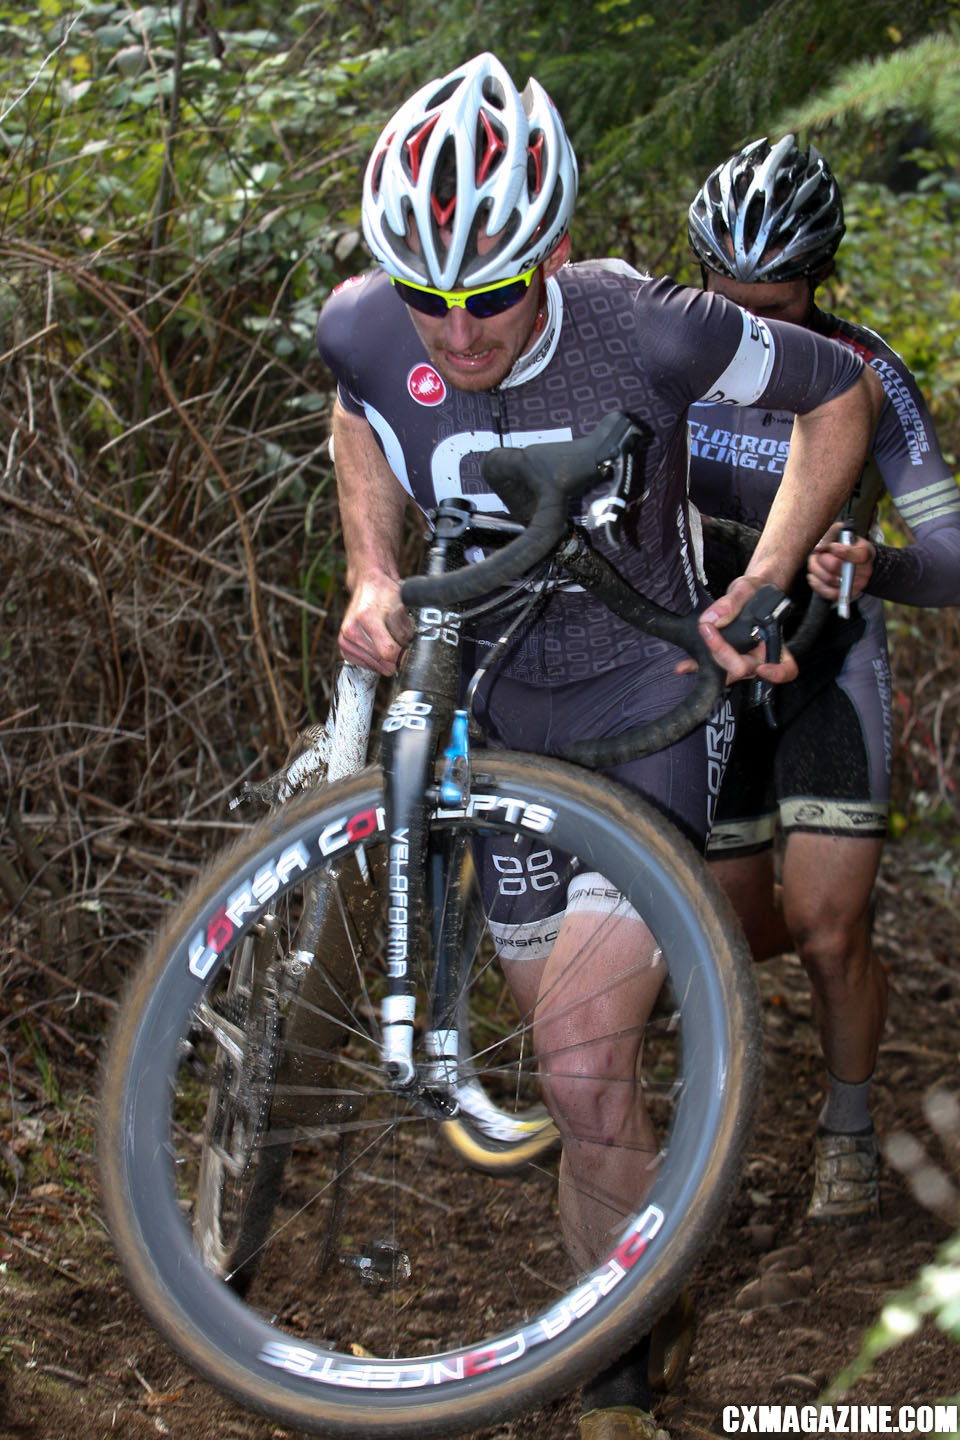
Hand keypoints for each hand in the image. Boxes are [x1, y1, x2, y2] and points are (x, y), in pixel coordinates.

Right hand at [339, 575, 412, 675]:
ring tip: (387, 639)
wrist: (367, 586)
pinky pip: (365, 664)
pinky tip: (377, 644)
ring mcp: (345, 638)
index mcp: (367, 617)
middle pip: (382, 660)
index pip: (388, 651)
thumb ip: (406, 633)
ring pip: (374, 664)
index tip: (409, 654)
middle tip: (398, 642)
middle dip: (395, 656)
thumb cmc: (384, 594)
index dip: (402, 656)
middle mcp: (352, 628)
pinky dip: (375, 659)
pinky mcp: (343, 646)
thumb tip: (410, 655)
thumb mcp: (401, 609)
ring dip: (385, 658)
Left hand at [677, 575, 798, 684]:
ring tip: (687, 664)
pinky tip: (683, 667)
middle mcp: (760, 655)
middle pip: (745, 668)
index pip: (786, 667)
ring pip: (728, 671)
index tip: (762, 668)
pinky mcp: (726, 657)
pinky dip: (698, 667)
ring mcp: (742, 658)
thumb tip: (714, 618)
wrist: (747, 592)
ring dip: (708, 666)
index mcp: (775, 641)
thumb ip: (733, 602)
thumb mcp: (746, 589)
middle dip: (724, 654)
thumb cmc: (755, 591)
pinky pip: (714, 667)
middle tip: (709, 630)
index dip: (777, 673)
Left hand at [808, 521, 874, 602]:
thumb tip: (818, 548)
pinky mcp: (848, 594)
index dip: (834, 549)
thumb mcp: (844, 533)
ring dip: (816, 570)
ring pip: (829, 579)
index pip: (850, 553)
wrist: (861, 562)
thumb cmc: (850, 545)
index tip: (827, 546)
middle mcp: (864, 571)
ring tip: (814, 562)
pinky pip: (829, 593)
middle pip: (835, 566)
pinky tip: (813, 576)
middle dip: (821, 559)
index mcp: (865, 553)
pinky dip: (817, 584)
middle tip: (818, 554)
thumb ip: (831, 534)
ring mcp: (857, 584)